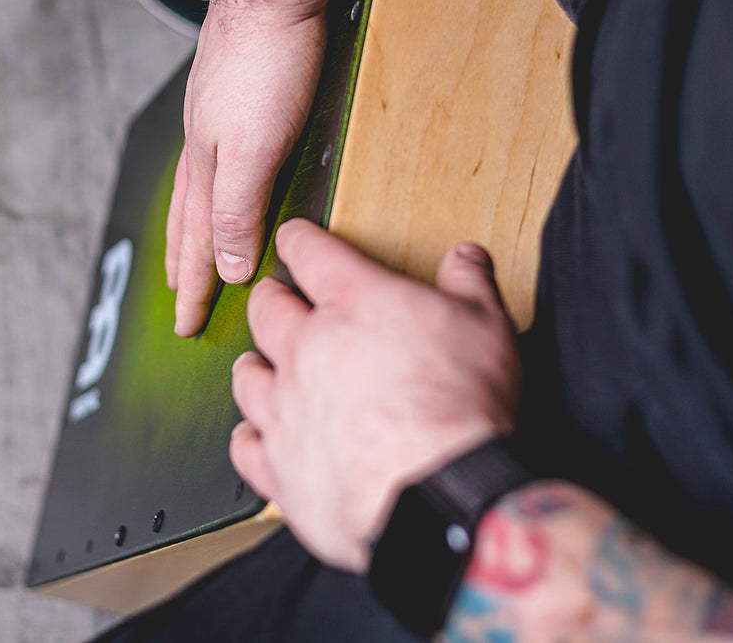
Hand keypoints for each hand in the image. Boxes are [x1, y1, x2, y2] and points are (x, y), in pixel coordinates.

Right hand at [165, 0, 330, 336]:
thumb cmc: (267, 62)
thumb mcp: (256, 149)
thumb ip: (240, 209)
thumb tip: (228, 270)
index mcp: (207, 164)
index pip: (200, 242)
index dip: (197, 287)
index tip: (188, 327)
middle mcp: (203, 141)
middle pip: (191, 217)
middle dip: (186, 262)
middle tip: (179, 296)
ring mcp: (215, 112)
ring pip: (198, 185)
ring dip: (194, 223)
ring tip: (188, 244)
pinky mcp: (235, 87)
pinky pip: (216, 155)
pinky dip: (211, 182)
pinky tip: (221, 169)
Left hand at [228, 219, 521, 571]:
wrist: (440, 493)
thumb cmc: (462, 411)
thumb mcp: (487, 327)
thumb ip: (470, 285)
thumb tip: (465, 260)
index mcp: (353, 303)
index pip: (308, 253)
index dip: (298, 240)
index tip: (294, 239)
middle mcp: (308, 349)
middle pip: (266, 310)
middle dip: (270, 299)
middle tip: (277, 300)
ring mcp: (287, 409)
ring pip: (247, 376)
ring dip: (254, 366)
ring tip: (261, 366)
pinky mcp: (281, 467)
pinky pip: (245, 445)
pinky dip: (250, 437)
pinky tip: (258, 436)